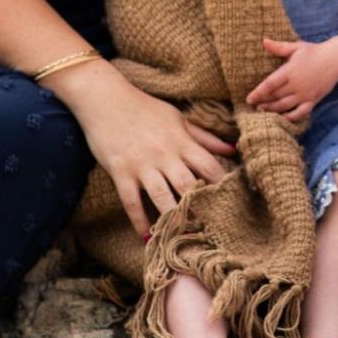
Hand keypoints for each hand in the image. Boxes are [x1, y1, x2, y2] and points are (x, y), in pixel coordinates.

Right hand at [57, 64, 236, 240]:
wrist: (105, 99)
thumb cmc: (145, 108)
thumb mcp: (177, 119)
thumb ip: (204, 137)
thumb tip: (232, 149)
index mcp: (181, 141)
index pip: (209, 166)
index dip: (222, 185)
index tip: (232, 203)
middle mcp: (164, 154)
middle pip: (188, 186)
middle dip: (200, 209)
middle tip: (211, 230)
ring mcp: (141, 165)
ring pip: (162, 197)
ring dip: (173, 219)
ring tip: (183, 238)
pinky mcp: (120, 172)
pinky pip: (132, 203)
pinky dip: (140, 222)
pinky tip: (147, 237)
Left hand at [246, 36, 337, 120]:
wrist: (336, 60)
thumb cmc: (314, 52)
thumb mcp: (296, 47)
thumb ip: (279, 47)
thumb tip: (263, 41)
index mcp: (290, 71)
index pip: (270, 84)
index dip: (258, 93)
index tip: (249, 98)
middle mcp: (297, 85)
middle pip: (275, 97)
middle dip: (263, 102)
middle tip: (253, 105)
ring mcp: (305, 94)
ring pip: (285, 106)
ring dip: (272, 110)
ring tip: (262, 111)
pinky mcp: (313, 100)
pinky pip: (300, 113)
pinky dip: (290, 117)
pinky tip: (282, 117)